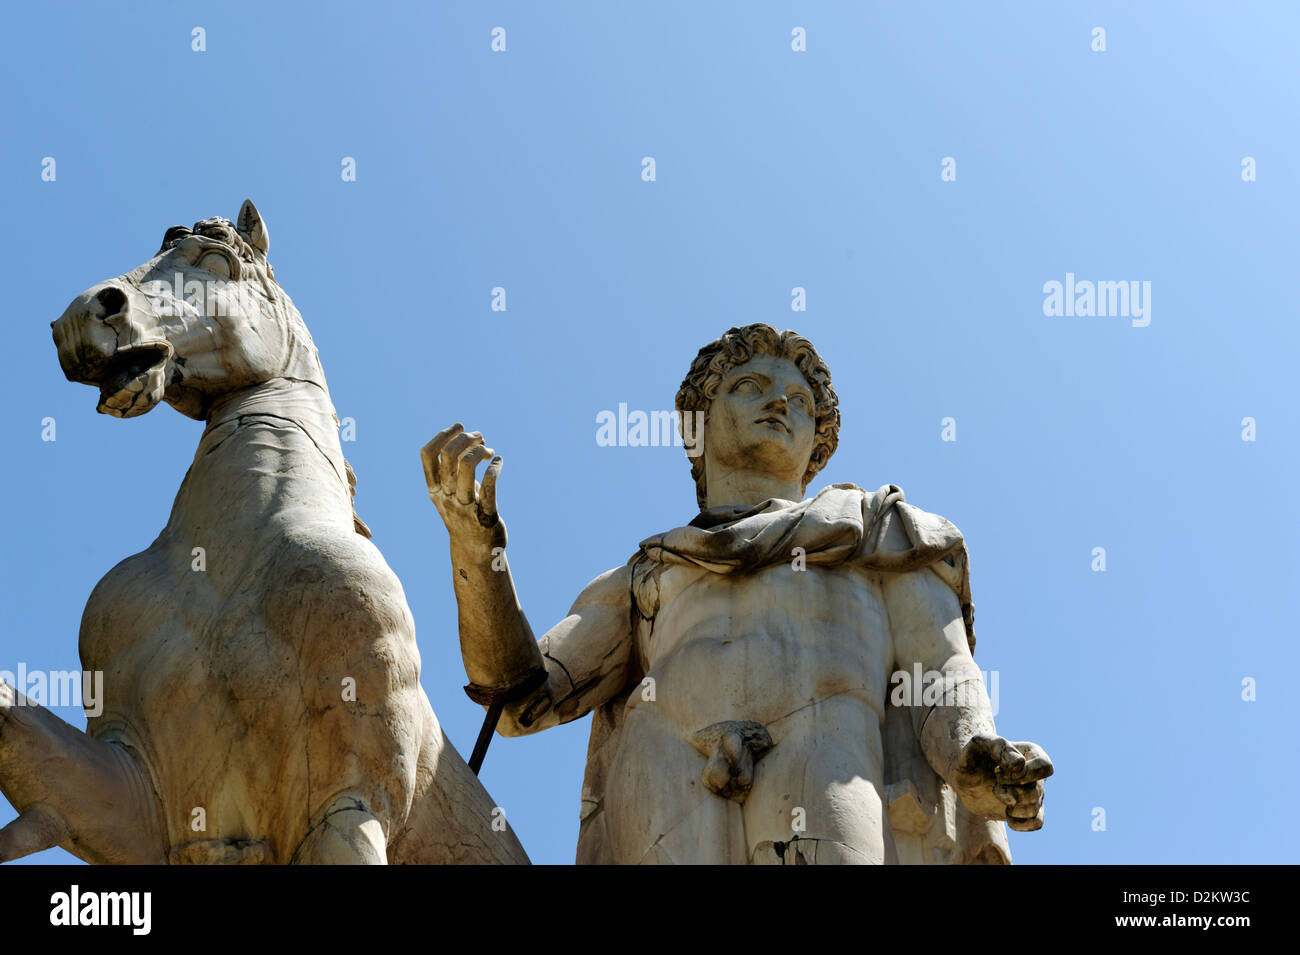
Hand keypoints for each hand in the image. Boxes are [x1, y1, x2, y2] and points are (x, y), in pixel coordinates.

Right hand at [420, 424, 504, 549]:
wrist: (474, 551)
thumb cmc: (463, 514)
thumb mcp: (450, 493)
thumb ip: (450, 471)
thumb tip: (462, 440)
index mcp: (435, 489)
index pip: (427, 454)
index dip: (442, 435)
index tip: (459, 427)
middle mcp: (446, 496)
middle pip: (448, 455)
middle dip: (466, 438)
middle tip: (480, 438)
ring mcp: (464, 506)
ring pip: (467, 466)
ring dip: (480, 450)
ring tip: (489, 451)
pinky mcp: (485, 515)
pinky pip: (490, 486)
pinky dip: (495, 468)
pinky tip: (498, 462)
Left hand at [953, 735, 1052, 830]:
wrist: (965, 775)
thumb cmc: (975, 755)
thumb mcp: (980, 743)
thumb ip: (999, 746)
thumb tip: (1020, 764)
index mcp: (1031, 753)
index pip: (1044, 766)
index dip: (1023, 773)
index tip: (997, 770)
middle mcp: (1036, 774)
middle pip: (1037, 791)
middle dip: (1012, 791)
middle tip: (995, 784)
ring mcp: (1033, 793)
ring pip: (1034, 809)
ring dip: (1011, 806)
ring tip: (997, 795)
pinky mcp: (1025, 810)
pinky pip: (1036, 823)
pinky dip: (1019, 823)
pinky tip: (1006, 814)